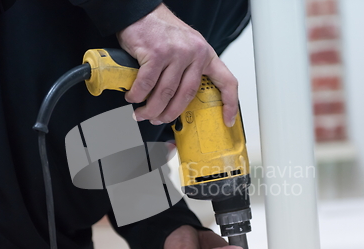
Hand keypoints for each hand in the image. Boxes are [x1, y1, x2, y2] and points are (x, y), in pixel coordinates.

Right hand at [116, 3, 237, 126]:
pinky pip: (147, 84)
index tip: (227, 120)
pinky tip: (134, 98)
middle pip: (186, 96)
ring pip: (165, 93)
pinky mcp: (157, 53)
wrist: (140, 12)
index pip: (227, 81)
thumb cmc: (160, 31)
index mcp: (205, 55)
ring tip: (142, 113)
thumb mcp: (185, 48)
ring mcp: (176, 53)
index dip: (230, 103)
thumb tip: (180, 100)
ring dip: (151, 108)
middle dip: (170, 114)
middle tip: (159, 119)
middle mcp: (194, 53)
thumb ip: (188, 70)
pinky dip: (138, 95)